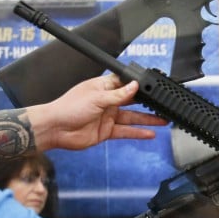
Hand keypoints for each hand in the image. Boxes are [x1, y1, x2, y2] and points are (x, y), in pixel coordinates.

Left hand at [31, 75, 166, 150]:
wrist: (55, 129)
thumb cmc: (68, 108)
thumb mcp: (97, 97)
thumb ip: (118, 94)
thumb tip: (135, 86)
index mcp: (102, 87)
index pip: (125, 84)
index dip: (138, 85)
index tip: (153, 87)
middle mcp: (106, 101)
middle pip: (132, 101)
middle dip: (147, 103)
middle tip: (163, 104)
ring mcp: (107, 117)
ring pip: (132, 117)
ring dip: (147, 119)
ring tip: (163, 120)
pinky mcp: (106, 132)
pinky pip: (126, 132)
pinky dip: (138, 133)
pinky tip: (150, 133)